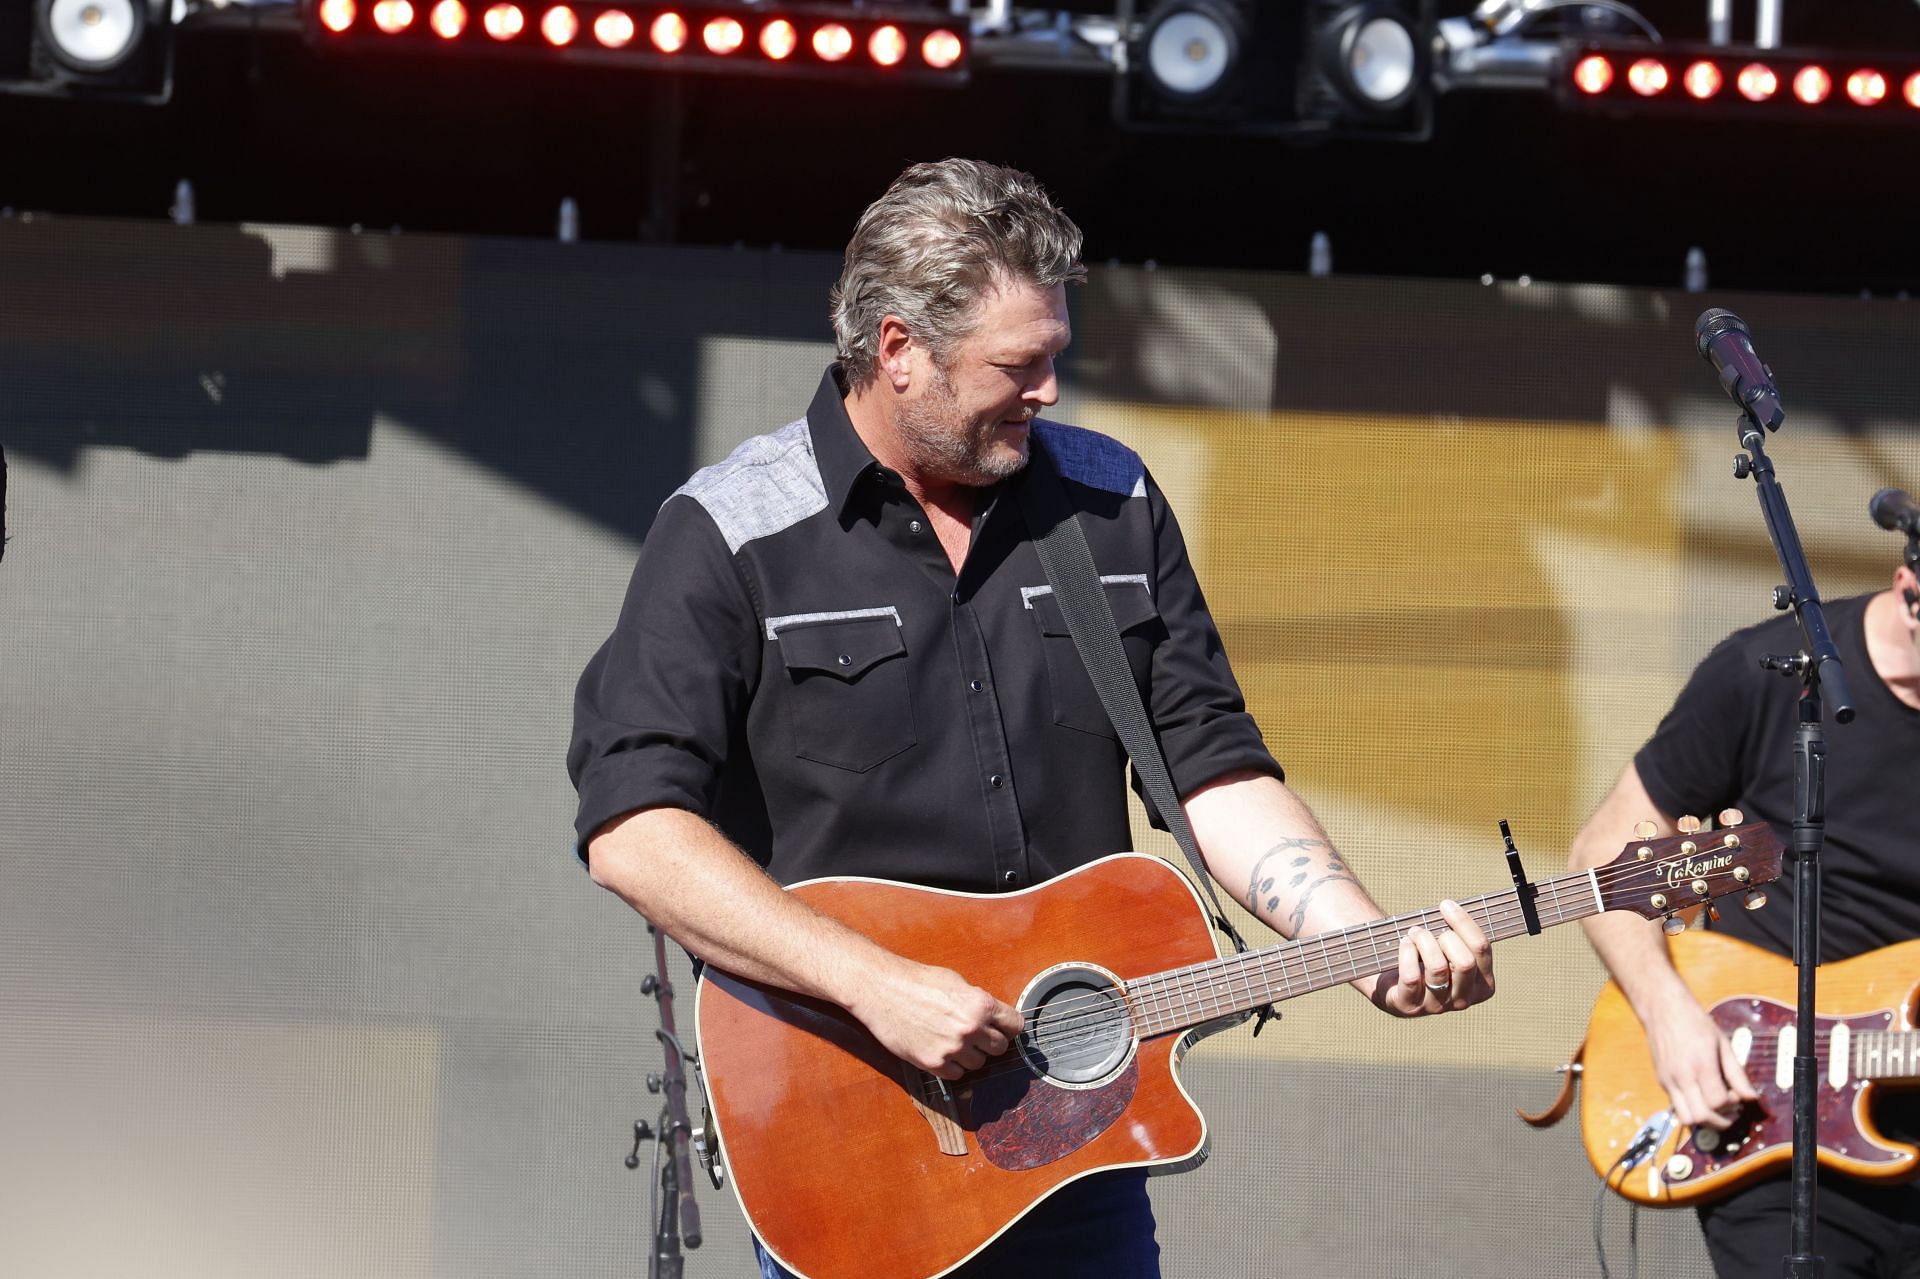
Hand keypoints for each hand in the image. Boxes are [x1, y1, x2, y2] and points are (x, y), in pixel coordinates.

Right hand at [847, 957, 1025, 1080]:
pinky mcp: (934, 1063)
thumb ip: (978, 1001)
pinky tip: (942, 1050)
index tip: (1004, 1028)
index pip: (1015, 1025)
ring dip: (971, 1055)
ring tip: (954, 1040)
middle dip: (991, 1041)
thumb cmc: (917, 981)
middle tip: (977, 1034)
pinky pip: (957, 1074)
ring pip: (979, 1063)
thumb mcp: (957, 982)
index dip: (1009, 1026)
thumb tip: (993, 1016)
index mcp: (981, 1004)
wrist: (883, 990)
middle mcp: (971, 1028)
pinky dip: (953, 1066)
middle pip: (1000, 1048)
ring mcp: (953, 1048)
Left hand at [1371, 900, 1495, 1017]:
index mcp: (1483, 985)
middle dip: (1445, 937)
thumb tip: (1451, 908)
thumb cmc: (1428, 958)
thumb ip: (1459, 933)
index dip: (1463, 922)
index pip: (1482, 949)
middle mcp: (1464, 1000)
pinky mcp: (1410, 1007)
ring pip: (1437, 968)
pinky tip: (1404, 943)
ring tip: (1414, 933)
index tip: (1446, 905)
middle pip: (1464, 961)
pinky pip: (1412, 977)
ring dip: (1424, 942)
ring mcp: (1437, 1007)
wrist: (1394, 984)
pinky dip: (1406, 953)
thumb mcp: (1450, 947)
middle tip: (1427, 929)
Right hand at [1644, 989, 1759, 1129]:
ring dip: (1703, 1119)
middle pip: (1701, 1116)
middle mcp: (1681, 1076)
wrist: (1662, 1008)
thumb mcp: (1722, 1043)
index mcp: (1700, 1064)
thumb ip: (1737, 1074)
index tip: (1736, 1094)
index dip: (1732, 1104)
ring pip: (1685, 1118)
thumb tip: (1751, 1097)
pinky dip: (1691, 1108)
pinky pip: (1677, 1106)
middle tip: (1730, 1111)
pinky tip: (1700, 1095)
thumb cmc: (1694, 1021)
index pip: (1718, 1102)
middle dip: (1719, 1121)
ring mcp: (1668, 1080)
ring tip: (1714, 1108)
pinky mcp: (1661, 1080)